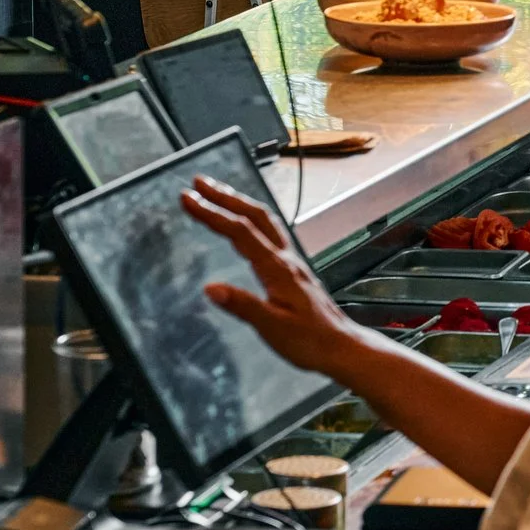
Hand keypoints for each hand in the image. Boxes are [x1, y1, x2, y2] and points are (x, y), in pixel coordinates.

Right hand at [180, 177, 359, 374]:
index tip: (187, 198)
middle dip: (226, 197)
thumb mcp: (272, 328)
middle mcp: (286, 260)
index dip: (213, 213)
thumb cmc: (310, 341)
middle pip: (255, 217)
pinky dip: (253, 221)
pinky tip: (246, 225)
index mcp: (279, 269)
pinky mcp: (294, 272)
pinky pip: (271, 235)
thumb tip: (210, 288)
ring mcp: (292, 263)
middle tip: (199, 182)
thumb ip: (242, 306)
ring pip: (265, 222)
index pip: (241, 232)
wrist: (342, 347)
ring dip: (240, 204)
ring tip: (218, 192)